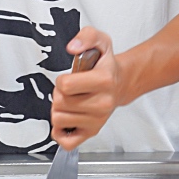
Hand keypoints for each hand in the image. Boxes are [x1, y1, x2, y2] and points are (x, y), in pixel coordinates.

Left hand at [51, 27, 121, 149]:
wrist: (120, 83)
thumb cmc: (105, 65)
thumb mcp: (100, 41)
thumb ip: (86, 36)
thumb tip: (73, 47)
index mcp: (104, 81)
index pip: (64, 86)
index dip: (62, 80)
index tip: (70, 78)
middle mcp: (103, 103)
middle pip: (59, 103)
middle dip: (59, 95)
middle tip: (71, 90)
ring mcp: (97, 120)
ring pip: (58, 120)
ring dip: (59, 110)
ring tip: (71, 102)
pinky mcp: (92, 132)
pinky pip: (66, 142)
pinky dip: (60, 132)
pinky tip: (67, 120)